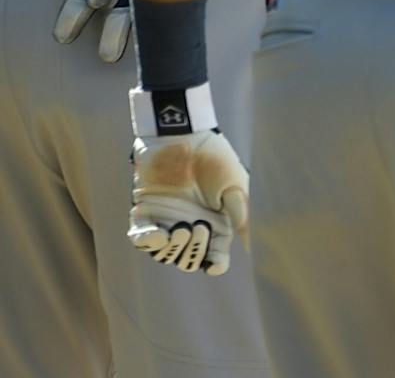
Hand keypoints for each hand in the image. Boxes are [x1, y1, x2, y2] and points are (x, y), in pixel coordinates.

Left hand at [129, 86, 249, 275]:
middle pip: (189, 260)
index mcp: (216, 223)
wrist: (183, 136)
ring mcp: (167, 221)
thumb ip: (238, 216)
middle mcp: (191, 226)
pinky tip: (157, 234)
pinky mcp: (146, 214)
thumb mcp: (233, 186)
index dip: (215, 265)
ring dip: (173, 248)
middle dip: (194, 251)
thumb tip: (246, 247)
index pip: (215, 256)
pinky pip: (141, 240)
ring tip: (180, 227)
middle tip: (198, 226)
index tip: (215, 265)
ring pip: (165, 255)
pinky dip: (147, 242)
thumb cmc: (213, 158)